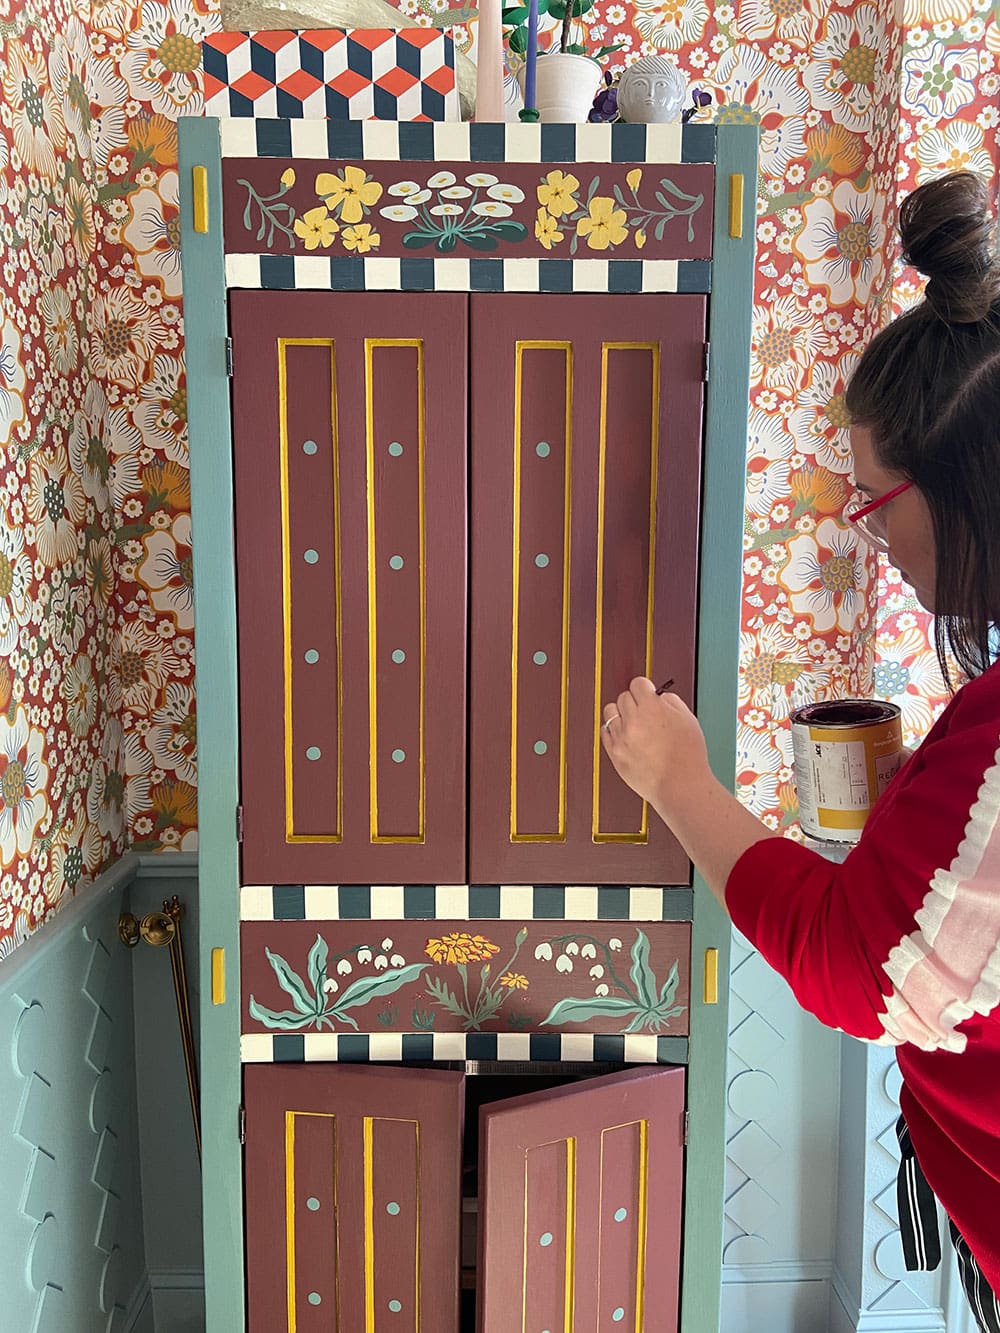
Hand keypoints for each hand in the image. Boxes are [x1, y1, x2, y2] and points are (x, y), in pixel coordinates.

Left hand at [600, 676, 709, 814]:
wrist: (680, 785)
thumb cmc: (688, 756)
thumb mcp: (688, 719)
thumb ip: (671, 701)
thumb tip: (658, 697)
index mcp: (652, 708)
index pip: (638, 683)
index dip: (645, 688)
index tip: (647, 693)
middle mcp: (633, 720)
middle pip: (623, 697)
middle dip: (634, 702)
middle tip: (643, 711)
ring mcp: (621, 737)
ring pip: (610, 712)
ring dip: (620, 714)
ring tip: (633, 723)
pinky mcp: (614, 753)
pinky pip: (605, 732)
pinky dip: (613, 731)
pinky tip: (625, 735)